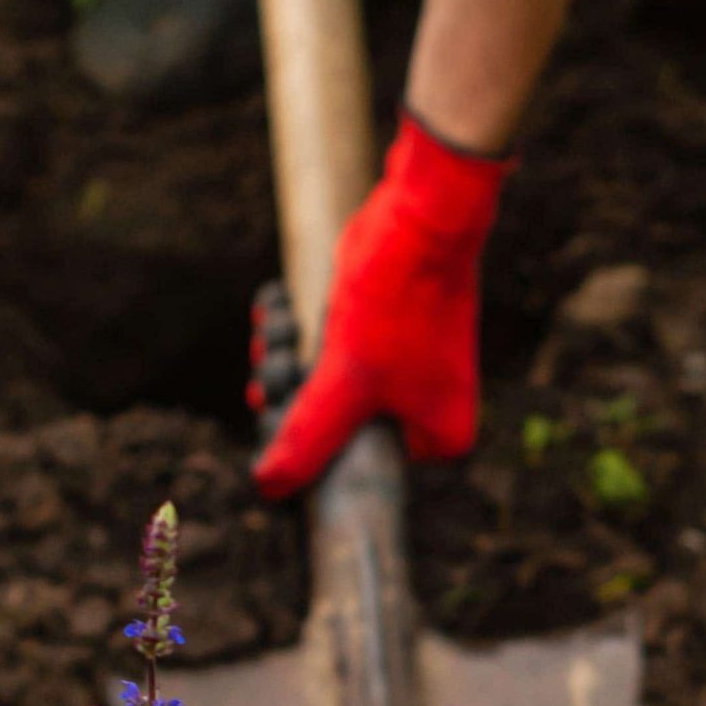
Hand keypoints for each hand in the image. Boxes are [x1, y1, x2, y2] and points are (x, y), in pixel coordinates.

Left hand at [252, 113, 510, 498]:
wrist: (422, 216)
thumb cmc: (398, 302)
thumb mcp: (344, 383)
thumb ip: (308, 440)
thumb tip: (269, 488)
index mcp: (437, 440)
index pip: (353, 474)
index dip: (304, 451)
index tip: (273, 418)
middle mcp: (427, 414)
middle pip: (333, 433)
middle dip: (289, 395)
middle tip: (272, 366)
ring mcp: (405, 375)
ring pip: (324, 390)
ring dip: (285, 356)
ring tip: (279, 325)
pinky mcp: (382, 339)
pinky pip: (328, 355)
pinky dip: (298, 332)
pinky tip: (276, 304)